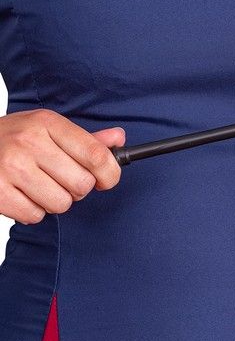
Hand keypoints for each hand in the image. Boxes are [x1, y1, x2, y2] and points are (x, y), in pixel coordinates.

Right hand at [0, 109, 124, 224]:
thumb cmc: (12, 139)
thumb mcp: (47, 130)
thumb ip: (85, 139)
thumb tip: (118, 139)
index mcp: (46, 123)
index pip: (96, 155)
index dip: (111, 174)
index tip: (108, 180)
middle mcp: (29, 142)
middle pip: (82, 185)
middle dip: (76, 188)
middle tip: (57, 179)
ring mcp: (11, 167)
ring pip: (61, 204)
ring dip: (53, 201)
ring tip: (36, 186)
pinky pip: (36, 216)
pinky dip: (32, 211)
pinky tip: (20, 194)